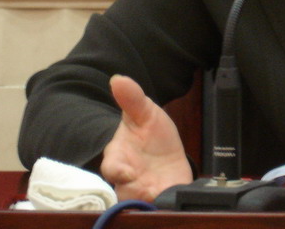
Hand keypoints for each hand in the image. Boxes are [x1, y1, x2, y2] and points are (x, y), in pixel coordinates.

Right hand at [100, 75, 193, 200]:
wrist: (167, 154)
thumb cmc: (150, 134)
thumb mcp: (146, 112)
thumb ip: (132, 98)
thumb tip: (117, 78)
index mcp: (119, 157)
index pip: (111, 166)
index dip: (117, 170)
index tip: (125, 171)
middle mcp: (127, 179)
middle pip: (124, 191)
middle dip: (133, 191)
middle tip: (146, 190)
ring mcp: (143, 192)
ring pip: (139, 202)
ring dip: (149, 200)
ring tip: (159, 195)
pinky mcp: (160, 200)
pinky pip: (159, 205)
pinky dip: (164, 203)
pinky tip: (172, 198)